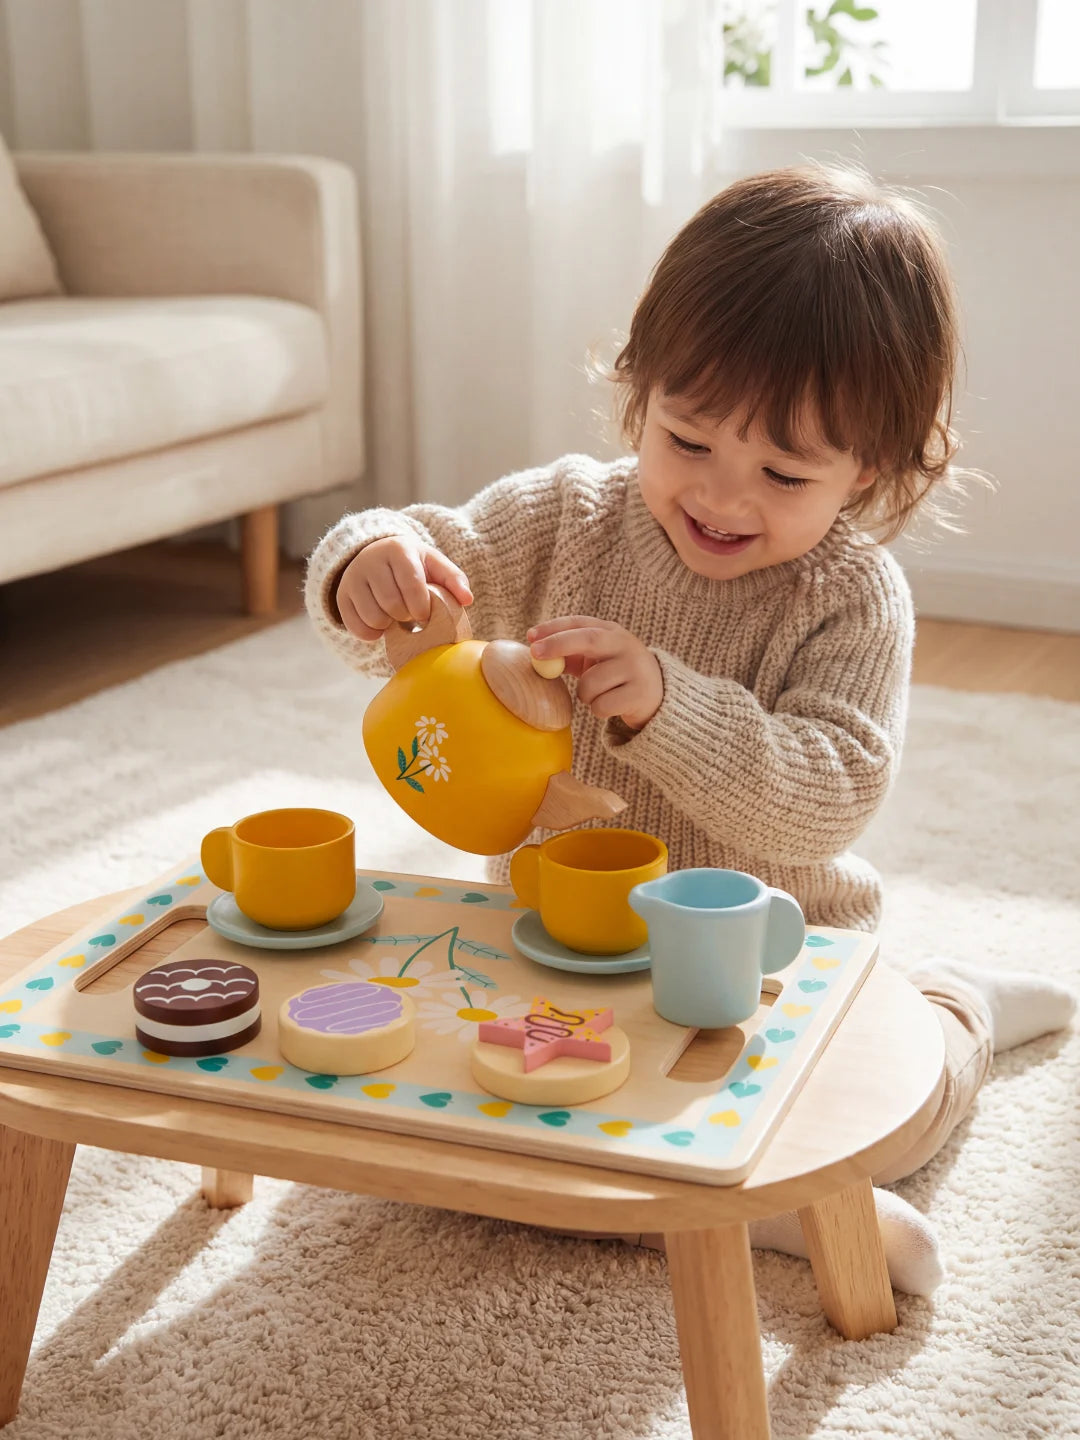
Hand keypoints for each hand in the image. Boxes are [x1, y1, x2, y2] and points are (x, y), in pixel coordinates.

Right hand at [335, 536, 472, 641]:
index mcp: (399, 550)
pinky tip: (381, 624)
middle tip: (411, 614)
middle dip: (406, 616)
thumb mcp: (434, 564)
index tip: (425, 615)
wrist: (376, 556)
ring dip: (389, 625)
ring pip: (374, 617)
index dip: (421, 606)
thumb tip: (467, 599)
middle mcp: (371, 560)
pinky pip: (356, 627)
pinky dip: (372, 633)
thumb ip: (454, 579)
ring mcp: (353, 578)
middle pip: (392, 604)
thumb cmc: (412, 565)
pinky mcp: (342, 596)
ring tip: (396, 616)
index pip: (411, 584)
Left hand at [527, 616, 662, 730]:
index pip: (580, 623)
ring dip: (584, 695)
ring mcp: (635, 668)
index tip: (530, 637)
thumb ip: (567, 654)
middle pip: (589, 639)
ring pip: (590, 683)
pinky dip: (598, 710)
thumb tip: (534, 651)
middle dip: (559, 644)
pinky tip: (611, 706)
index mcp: (611, 631)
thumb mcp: (594, 659)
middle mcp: (625, 644)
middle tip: (535, 654)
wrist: (656, 695)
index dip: (554, 628)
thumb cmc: (614, 674)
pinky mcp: (640, 693)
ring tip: (597, 695)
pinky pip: (602, 705)